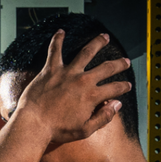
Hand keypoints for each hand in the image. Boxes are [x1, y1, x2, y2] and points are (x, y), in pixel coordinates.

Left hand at [12, 31, 132, 142]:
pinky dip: (57, 40)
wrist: (33, 125)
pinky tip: (61, 31)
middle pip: (106, 68)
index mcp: (92, 96)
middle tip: (125, 61)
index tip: (127, 85)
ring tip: (104, 37)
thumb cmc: (56, 130)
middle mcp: (83, 81)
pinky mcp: (51, 70)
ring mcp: (67, 73)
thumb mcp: (85, 130)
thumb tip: (117, 104)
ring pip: (86, 52)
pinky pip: (55, 51)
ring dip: (97, 43)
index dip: (123, 87)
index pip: (115, 88)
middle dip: (119, 64)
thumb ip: (103, 117)